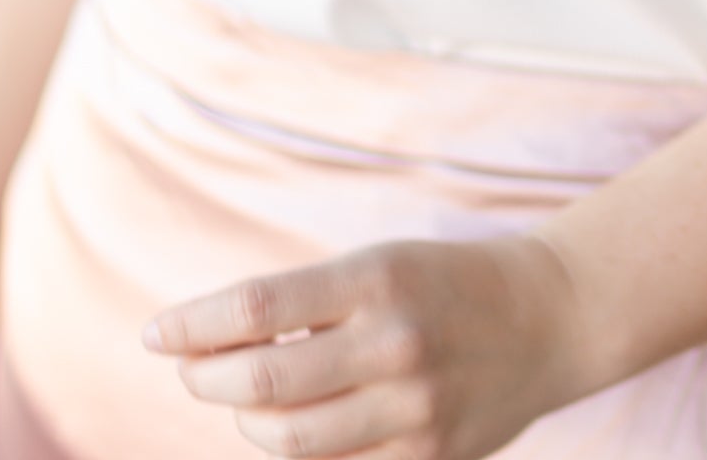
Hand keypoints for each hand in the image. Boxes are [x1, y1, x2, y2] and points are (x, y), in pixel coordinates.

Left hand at [142, 235, 593, 458]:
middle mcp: (392, 342)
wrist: (549, 316)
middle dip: (206, 380)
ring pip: (288, 440)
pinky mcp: (426, 457)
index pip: (257, 307)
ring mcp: (411, 407)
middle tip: (191, 370)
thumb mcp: (381, 265)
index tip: (156, 334)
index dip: (192, 325)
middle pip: (261, 381)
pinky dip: (296, 454)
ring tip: (241, 402)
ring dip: (244, 423)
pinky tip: (289, 429)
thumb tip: (214, 345)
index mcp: (376, 278)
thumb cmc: (446, 283)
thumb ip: (307, 304)